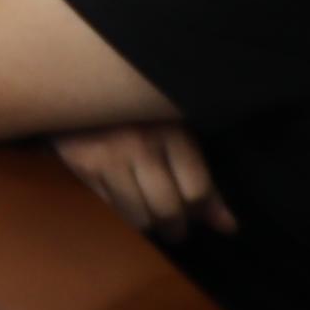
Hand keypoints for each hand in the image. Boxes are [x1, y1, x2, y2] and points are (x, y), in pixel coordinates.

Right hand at [53, 122, 231, 241]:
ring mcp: (106, 156)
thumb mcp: (179, 132)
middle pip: (168, 209)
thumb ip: (203, 180)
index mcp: (171, 129)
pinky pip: (109, 209)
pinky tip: (125, 202)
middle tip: (175, 226)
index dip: (201, 209)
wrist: (82, 81)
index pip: (196, 191)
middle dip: (176, 227)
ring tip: (151, 215)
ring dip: (149, 224)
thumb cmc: (140, 109)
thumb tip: (228, 228)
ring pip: (138, 217)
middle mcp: (138, 144)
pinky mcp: (81, 166)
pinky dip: (122, 215)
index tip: (196, 210)